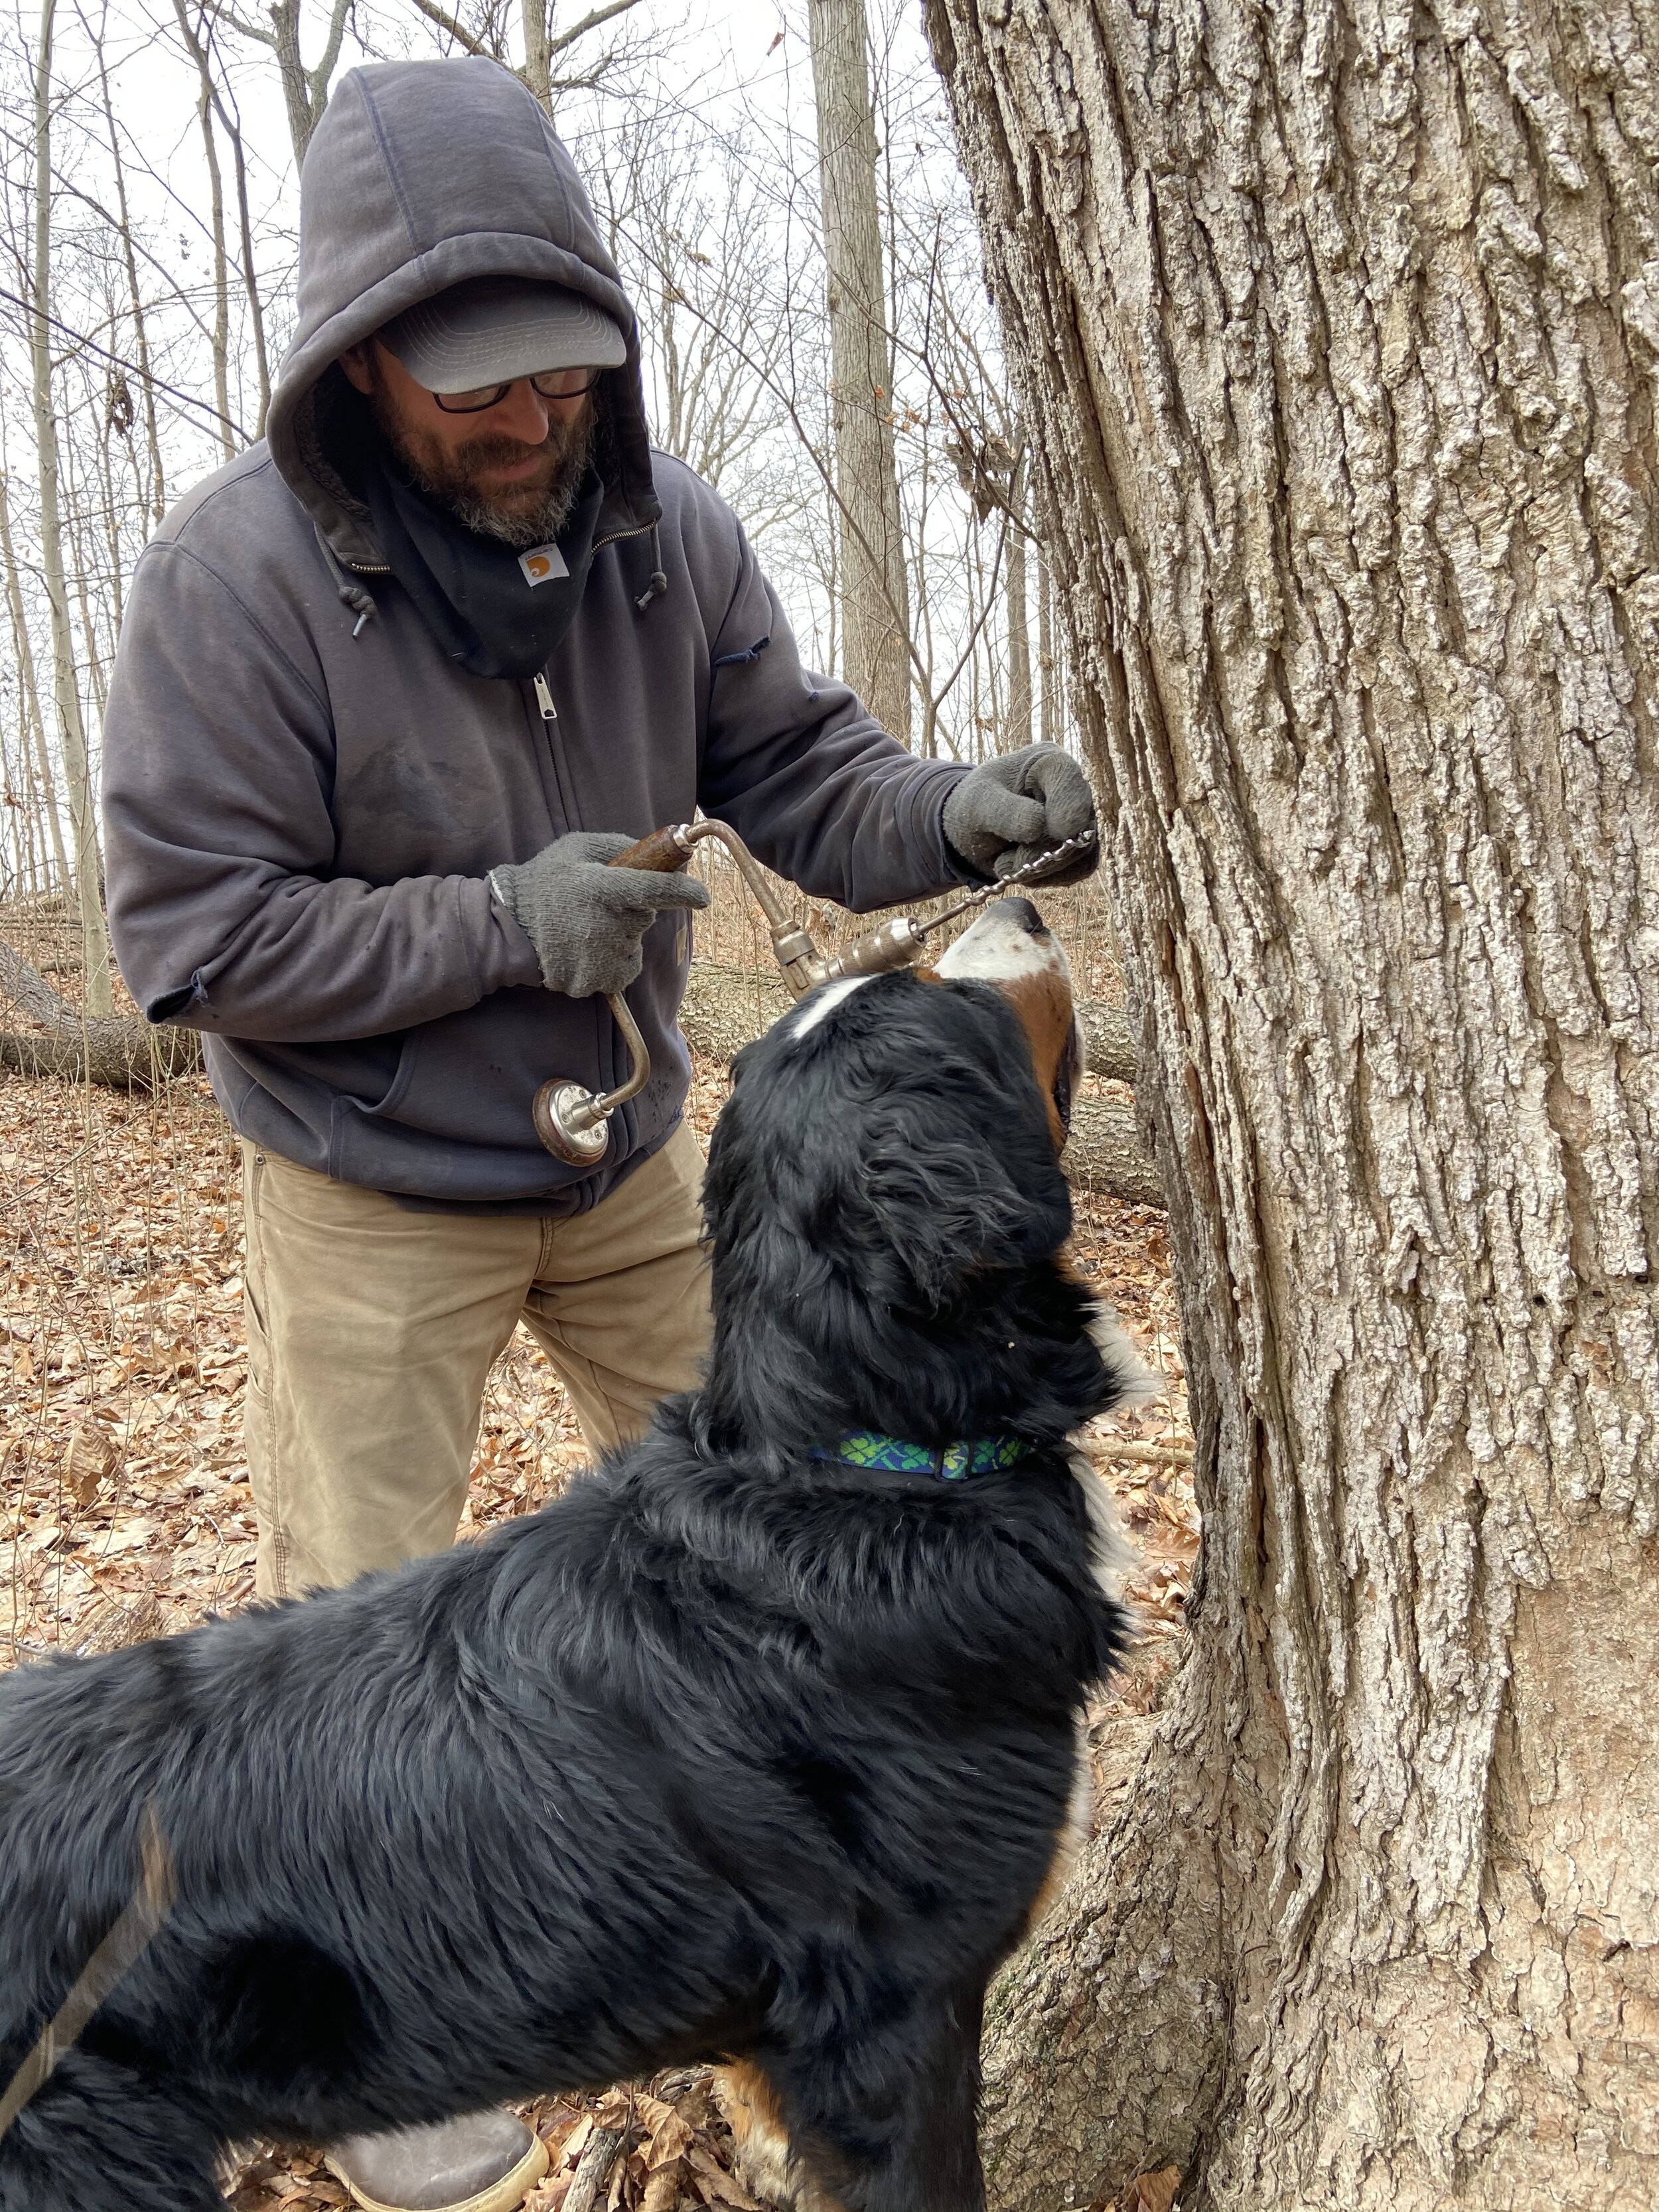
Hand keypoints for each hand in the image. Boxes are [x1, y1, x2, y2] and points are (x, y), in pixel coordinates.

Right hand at [489, 831, 709, 999]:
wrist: (508, 927)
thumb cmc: (546, 880)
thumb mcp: (578, 847)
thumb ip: (620, 846)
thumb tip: (664, 855)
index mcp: (600, 888)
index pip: (653, 890)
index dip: (683, 892)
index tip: (702, 896)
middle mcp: (602, 926)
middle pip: (644, 919)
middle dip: (634, 910)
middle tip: (602, 903)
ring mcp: (597, 959)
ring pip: (633, 945)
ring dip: (621, 936)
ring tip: (587, 926)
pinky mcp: (593, 982)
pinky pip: (621, 969)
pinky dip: (611, 960)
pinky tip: (586, 947)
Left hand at [943, 744, 1098, 884]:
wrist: (975, 832)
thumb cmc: (976, 806)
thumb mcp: (977, 804)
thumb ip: (1005, 812)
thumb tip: (1040, 826)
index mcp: (1049, 763)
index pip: (1069, 779)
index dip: (1066, 807)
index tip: (1053, 831)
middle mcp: (1073, 789)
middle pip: (1078, 824)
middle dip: (1040, 852)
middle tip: (1004, 863)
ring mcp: (1081, 821)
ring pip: (1080, 853)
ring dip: (1039, 869)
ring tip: (1005, 863)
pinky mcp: (1080, 850)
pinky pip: (1076, 871)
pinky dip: (1047, 879)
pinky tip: (1022, 872)